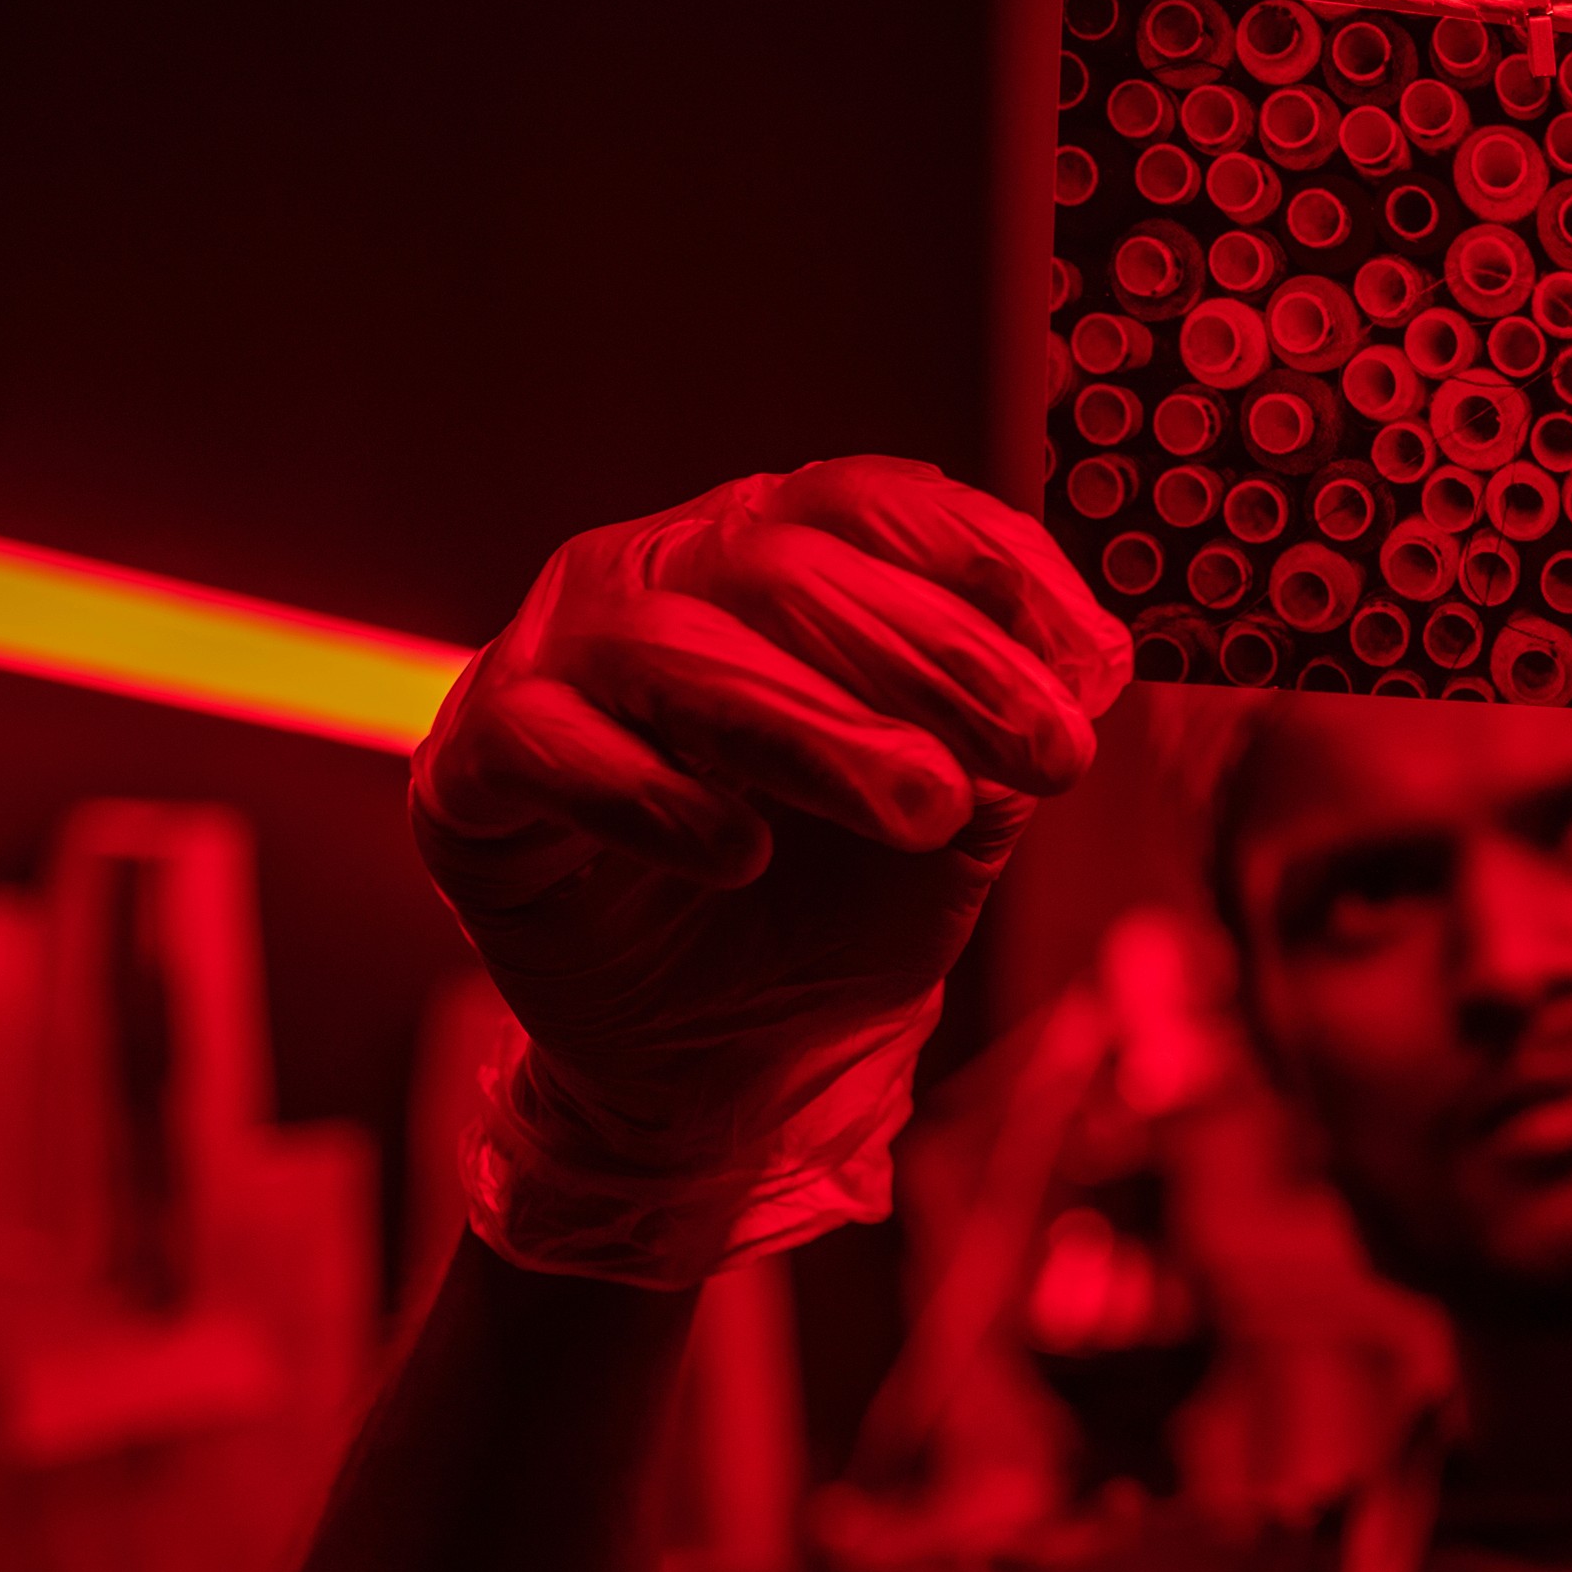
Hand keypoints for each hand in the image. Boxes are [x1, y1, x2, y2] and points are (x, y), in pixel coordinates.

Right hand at [412, 457, 1129, 1278]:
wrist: (722, 1066)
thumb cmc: (834, 910)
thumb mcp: (956, 824)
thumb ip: (1006, 741)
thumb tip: (1088, 669)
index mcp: (773, 554)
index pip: (876, 504)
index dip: (992, 564)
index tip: (1097, 662)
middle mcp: (656, 574)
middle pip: (787, 564)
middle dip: (938, 658)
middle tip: (1048, 754)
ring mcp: (554, 660)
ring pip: (678, 648)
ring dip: (818, 727)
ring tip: (926, 807)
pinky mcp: (474, 766)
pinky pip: (548, 747)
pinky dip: (652, 796)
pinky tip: (739, 856)